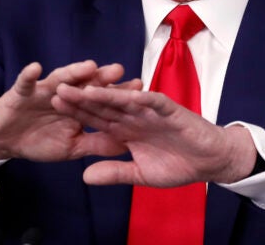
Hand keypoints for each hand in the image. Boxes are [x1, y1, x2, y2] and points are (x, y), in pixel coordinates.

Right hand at [0, 60, 141, 162]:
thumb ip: (97, 144)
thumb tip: (127, 146)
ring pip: (60, 78)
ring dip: (72, 72)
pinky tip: (36, 68)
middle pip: (85, 82)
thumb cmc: (39, 140)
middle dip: (101, 77)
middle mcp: (65, 93)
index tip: (140, 89)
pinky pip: (25, 82)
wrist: (5, 140)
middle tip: (119, 70)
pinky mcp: (21, 92)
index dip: (119, 93)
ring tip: (88, 66)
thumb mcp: (72, 147)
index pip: (102, 97)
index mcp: (78, 105)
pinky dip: (29, 75)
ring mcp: (43, 90)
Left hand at [51, 84, 256, 186]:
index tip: (54, 108)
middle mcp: (135, 116)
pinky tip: (125, 93)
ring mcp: (151, 111)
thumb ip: (114, 172)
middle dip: (82, 98)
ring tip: (83, 89)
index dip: (77, 113)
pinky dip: (140, 97)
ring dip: (105, 94)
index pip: (97, 119)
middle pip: (104, 105)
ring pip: (124, 99)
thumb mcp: (140, 174)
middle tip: (56, 89)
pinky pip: (152, 101)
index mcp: (126, 130)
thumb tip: (85, 176)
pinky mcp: (169, 110)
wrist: (210, 161)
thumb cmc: (179, 165)